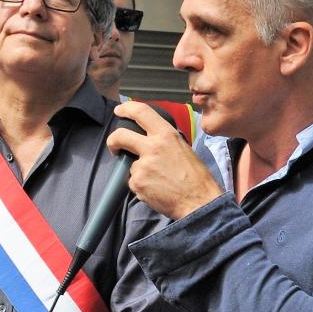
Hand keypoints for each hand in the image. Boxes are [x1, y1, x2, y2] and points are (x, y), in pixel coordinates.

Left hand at [108, 101, 223, 220]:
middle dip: (113, 141)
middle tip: (115, 147)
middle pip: (120, 135)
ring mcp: (143, 166)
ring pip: (131, 165)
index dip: (126, 109)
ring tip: (158, 180)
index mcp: (166, 135)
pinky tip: (157, 189)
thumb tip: (152, 139)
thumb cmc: (197, 178)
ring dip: (139, 172)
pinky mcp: (137, 183)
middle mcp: (153, 147)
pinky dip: (142, 186)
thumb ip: (165, 141)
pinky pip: (133, 181)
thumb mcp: (184, 148)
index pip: (141, 112)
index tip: (119, 111)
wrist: (199, 202)